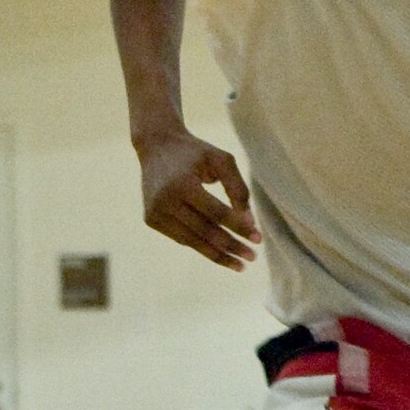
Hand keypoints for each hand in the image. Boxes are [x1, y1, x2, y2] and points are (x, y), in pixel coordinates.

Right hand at [136, 129, 260, 269]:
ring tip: (240, 264)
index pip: (216, 212)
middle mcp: (164, 201)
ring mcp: (155, 212)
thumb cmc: (195, 152)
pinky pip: (182, 238)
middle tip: (253, 257)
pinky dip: (202, 246)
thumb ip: (238, 188)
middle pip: (205, 231)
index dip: (238, 227)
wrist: (156, 145)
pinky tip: (221, 252)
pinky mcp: (151, 220)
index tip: (258, 239)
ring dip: (218, 254)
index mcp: (181, 184)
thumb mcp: (221, 160)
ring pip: (193, 241)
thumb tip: (249, 222)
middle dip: (231, 246)